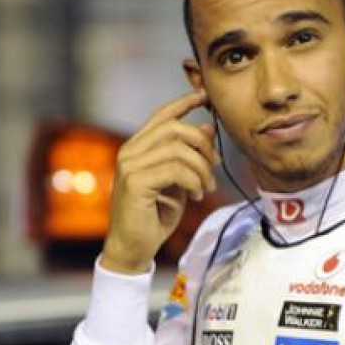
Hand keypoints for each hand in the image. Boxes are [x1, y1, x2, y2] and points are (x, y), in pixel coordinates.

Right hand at [99, 92, 220, 274]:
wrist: (135, 247)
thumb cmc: (155, 214)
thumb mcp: (179, 180)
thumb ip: (189, 154)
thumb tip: (207, 127)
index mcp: (138, 147)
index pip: (162, 115)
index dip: (184, 102)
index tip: (205, 96)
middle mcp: (130, 151)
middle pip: (176, 129)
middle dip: (203, 145)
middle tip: (215, 168)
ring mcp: (129, 165)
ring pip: (179, 149)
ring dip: (202, 169)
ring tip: (206, 187)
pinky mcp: (135, 182)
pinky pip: (176, 170)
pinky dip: (194, 181)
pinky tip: (196, 194)